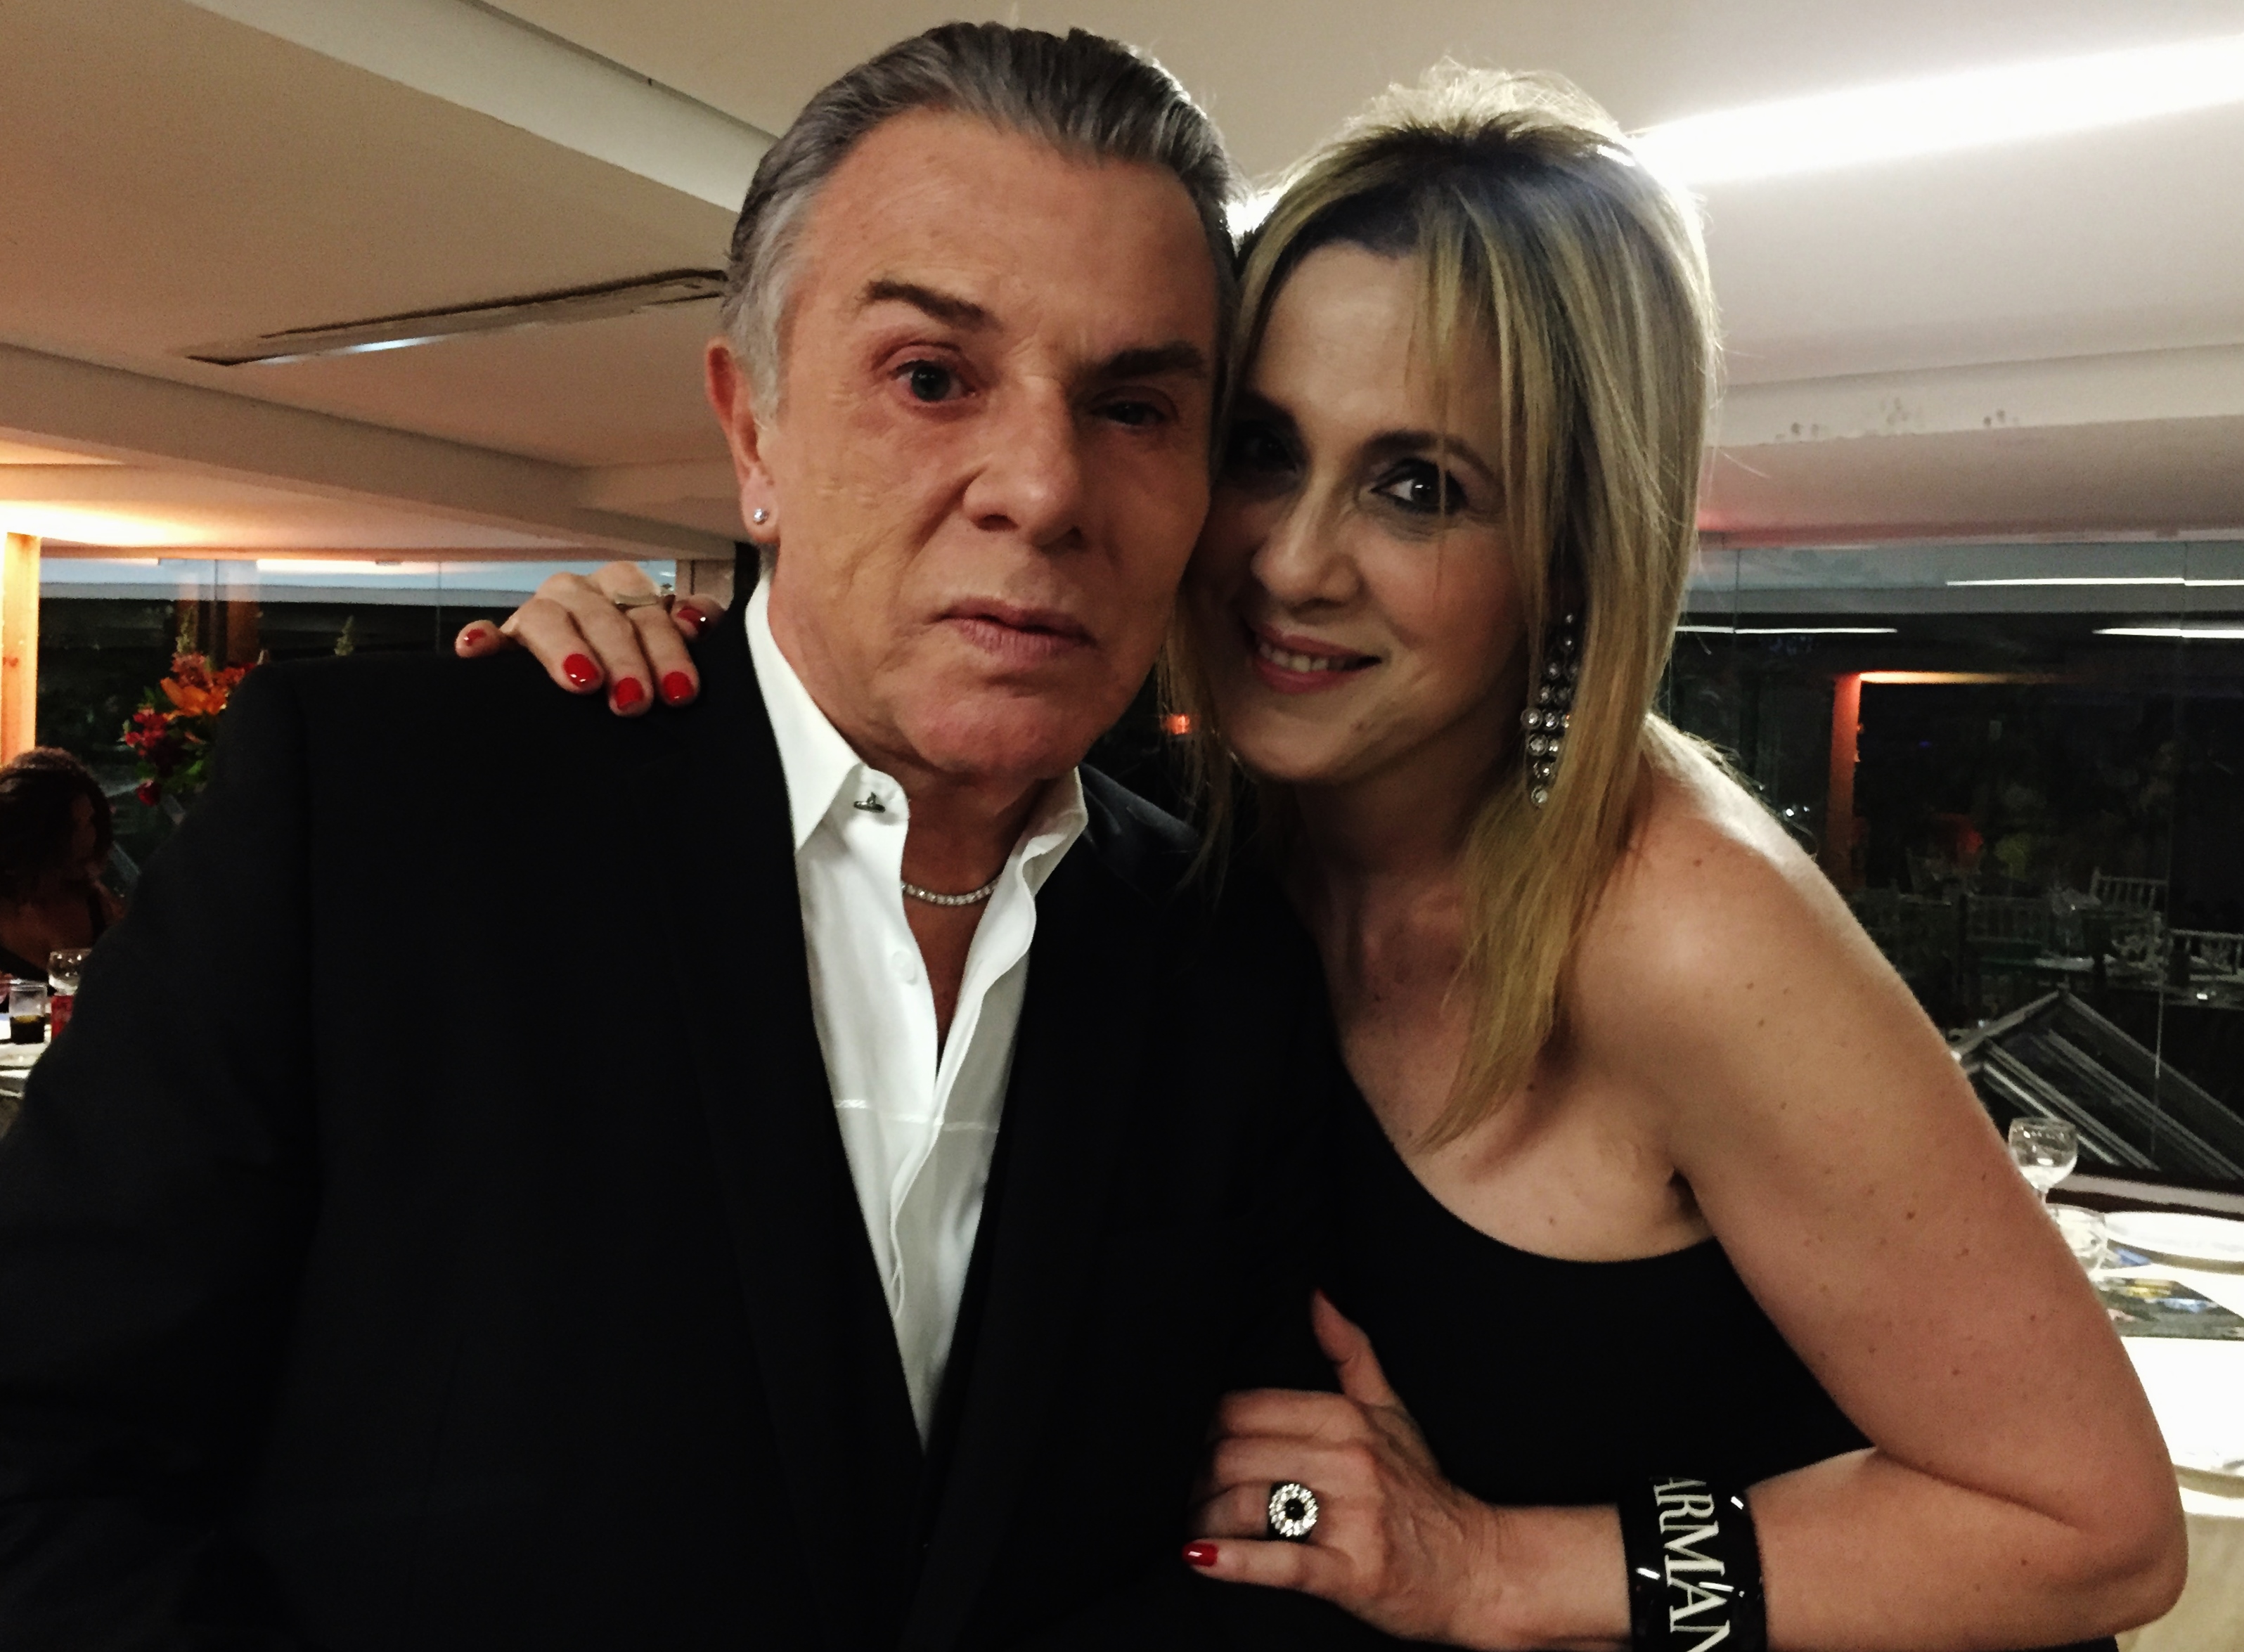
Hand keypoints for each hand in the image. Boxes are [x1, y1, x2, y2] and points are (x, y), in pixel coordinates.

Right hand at [454, 562, 726, 714]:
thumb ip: (691, 629)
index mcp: (622, 589)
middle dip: (623, 657)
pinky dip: (482, 638)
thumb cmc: (641, 668)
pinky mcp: (503, 642)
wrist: (600, 697)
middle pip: (601, 613)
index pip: (646, 607)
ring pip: (547, 616)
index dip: (667, 648)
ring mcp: (538, 615)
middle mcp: (579, 593)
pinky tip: (474, 650)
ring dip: (565, 647)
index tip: (681, 692)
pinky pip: (488, 634)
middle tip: (636, 702)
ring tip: (582, 682)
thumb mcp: (670, 649)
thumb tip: (695, 620)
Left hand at [1185, 1292, 1508, 1643]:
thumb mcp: (1391, 1412)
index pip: (1242, 1409)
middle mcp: (1350, 1459)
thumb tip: (1315, 1296)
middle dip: (1196, 1480)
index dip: (1202, 1431)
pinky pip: (1283, 1561)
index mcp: (1347, 1417)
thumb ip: (1350, 1353)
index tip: (1194, 1452)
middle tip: (1186, 1497)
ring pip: (1248, 1503)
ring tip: (1195, 1529)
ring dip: (1206, 1520)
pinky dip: (1235, 1561)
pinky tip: (1201, 1558)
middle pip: (1234, 1455)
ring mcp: (1354, 1516)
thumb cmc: (1423, 1490)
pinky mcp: (1354, 1572)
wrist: (1477, 1567)